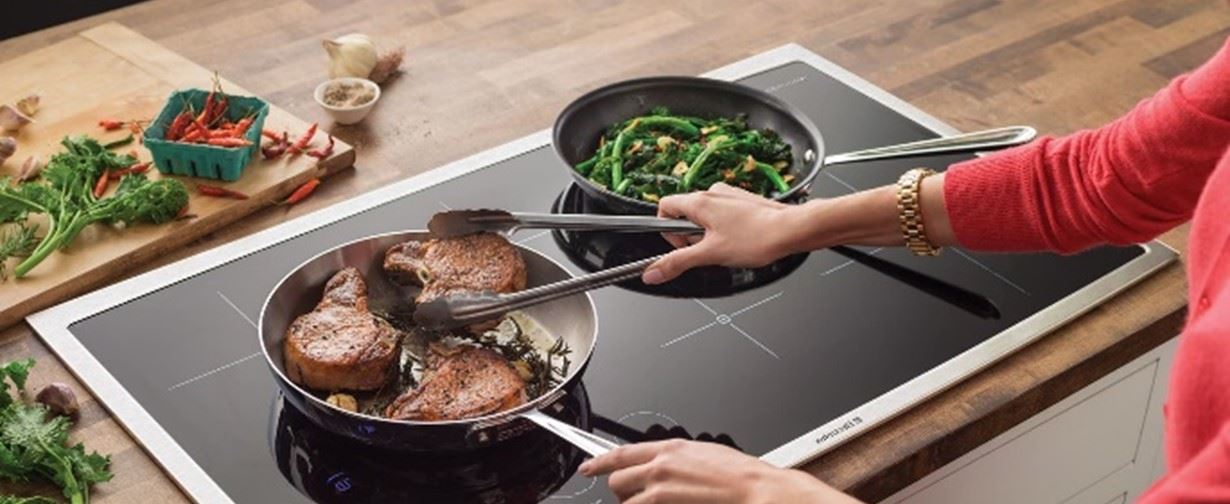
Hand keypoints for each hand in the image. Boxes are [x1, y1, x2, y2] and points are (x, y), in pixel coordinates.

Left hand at [578, 439, 860, 503]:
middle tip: (635, 496)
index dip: (599, 461)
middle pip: (617, 480)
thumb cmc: (740, 475)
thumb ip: (675, 458)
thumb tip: (660, 464)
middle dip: (621, 490)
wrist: (756, 491)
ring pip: (626, 502)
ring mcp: (659, 492)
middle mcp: (659, 468)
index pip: (621, 452)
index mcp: (669, 449)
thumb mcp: (703, 453)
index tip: (588, 466)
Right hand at [644, 183, 798, 284]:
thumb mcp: (710, 255)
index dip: (668, 232)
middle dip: (691, 236)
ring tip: (727, 247)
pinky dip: (724, 230)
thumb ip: (677, 262)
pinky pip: (722, 215)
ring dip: (708, 234)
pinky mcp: (742, 202)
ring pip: (704, 216)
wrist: (791, 230)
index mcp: (700, 202)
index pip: (664, 208)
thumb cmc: (757, 238)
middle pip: (684, 214)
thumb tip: (652, 272)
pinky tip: (738, 241)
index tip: (682, 247)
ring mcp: (729, 196)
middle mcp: (713, 193)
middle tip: (708, 250)